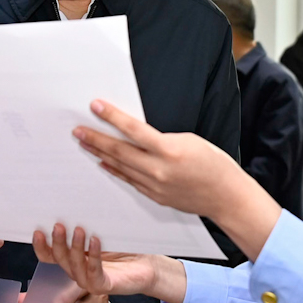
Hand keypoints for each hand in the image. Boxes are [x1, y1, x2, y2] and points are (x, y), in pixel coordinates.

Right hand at [33, 223, 186, 302]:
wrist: (148, 263)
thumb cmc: (124, 247)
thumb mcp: (102, 231)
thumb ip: (87, 223)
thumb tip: (73, 199)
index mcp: (73, 257)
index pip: (49, 255)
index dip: (41, 245)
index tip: (37, 229)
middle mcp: (77, 269)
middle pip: (59, 259)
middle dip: (57, 242)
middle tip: (59, 225)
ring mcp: (89, 280)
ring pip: (74, 266)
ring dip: (75, 248)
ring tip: (79, 230)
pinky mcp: (104, 286)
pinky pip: (94, 273)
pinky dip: (93, 256)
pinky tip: (96, 241)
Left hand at [74, 100, 281, 255]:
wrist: (226, 196)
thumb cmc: (214, 164)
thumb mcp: (190, 140)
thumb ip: (161, 139)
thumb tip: (136, 134)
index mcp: (169, 150)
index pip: (134, 130)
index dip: (112, 117)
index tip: (95, 106)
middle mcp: (158, 169)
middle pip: (119, 151)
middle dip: (95, 139)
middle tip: (77, 130)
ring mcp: (155, 185)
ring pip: (120, 166)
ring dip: (100, 153)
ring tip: (84, 144)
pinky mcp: (155, 196)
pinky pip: (129, 180)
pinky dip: (114, 170)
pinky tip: (103, 162)